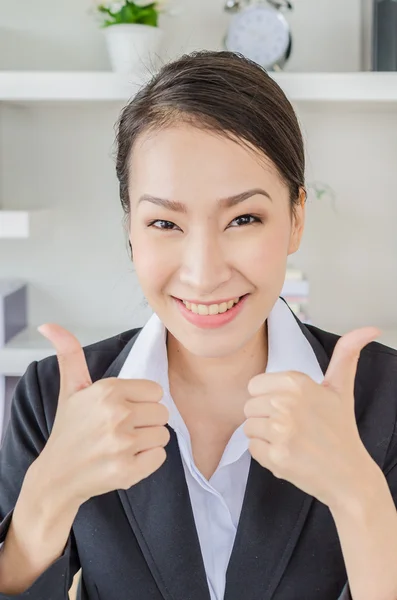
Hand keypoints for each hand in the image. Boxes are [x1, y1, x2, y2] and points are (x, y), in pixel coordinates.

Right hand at [34, 324, 169, 505]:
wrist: (57, 477)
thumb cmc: (69, 430)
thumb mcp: (71, 389)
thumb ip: (70, 354)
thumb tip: (49, 325)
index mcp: (108, 391)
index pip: (155, 391)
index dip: (141, 402)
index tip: (122, 411)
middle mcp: (116, 415)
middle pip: (162, 413)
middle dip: (146, 422)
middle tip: (121, 430)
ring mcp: (122, 444)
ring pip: (163, 435)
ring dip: (147, 442)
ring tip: (122, 445)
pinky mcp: (128, 471)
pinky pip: (160, 457)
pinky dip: (147, 461)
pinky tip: (125, 460)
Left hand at [243, 327, 380, 509]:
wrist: (349, 474)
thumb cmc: (340, 429)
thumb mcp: (341, 388)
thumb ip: (346, 354)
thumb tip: (370, 328)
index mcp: (296, 382)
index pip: (255, 385)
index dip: (269, 398)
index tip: (290, 409)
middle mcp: (287, 403)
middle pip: (249, 407)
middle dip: (266, 418)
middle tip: (293, 428)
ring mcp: (281, 431)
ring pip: (249, 428)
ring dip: (265, 437)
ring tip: (291, 441)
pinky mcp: (277, 456)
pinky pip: (253, 449)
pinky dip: (266, 455)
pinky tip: (289, 455)